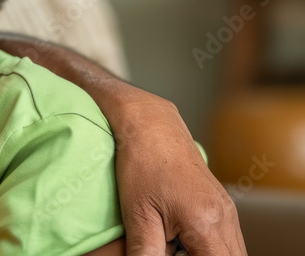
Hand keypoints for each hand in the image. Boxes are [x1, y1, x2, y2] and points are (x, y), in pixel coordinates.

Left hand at [113, 96, 246, 255]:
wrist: (151, 126)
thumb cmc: (141, 165)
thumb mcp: (137, 215)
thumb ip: (145, 251)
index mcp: (206, 223)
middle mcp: (225, 219)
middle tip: (173, 250)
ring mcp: (228, 211)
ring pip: (231, 252)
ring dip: (206, 255)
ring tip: (174, 247)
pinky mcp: (223, 206)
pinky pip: (226, 240)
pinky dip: (207, 247)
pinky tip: (181, 241)